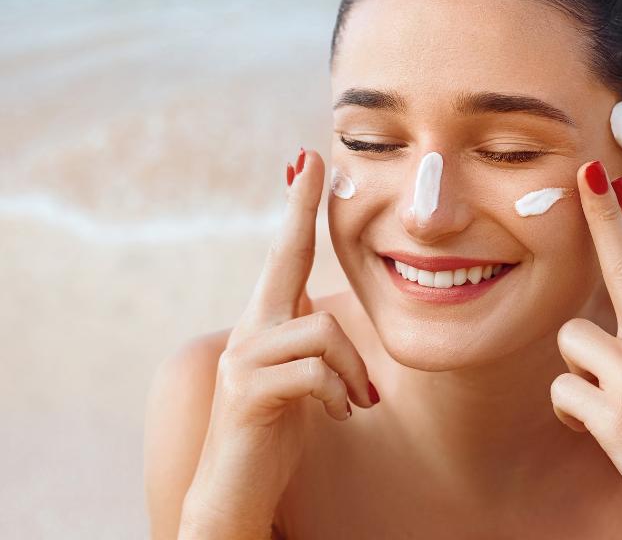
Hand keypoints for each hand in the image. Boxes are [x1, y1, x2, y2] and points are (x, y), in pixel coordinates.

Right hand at [181, 148, 378, 538]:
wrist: (237, 488)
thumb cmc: (277, 424)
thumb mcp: (296, 371)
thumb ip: (301, 335)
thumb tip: (313, 307)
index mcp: (268, 320)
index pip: (287, 252)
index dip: (297, 207)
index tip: (305, 160)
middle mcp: (251, 328)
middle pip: (285, 257)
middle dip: (300, 208)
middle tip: (311, 162)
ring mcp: (244, 358)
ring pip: (323, 332)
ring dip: (353, 372)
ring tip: (356, 402)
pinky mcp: (247, 392)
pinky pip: (316, 373)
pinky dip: (340, 395)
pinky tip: (340, 414)